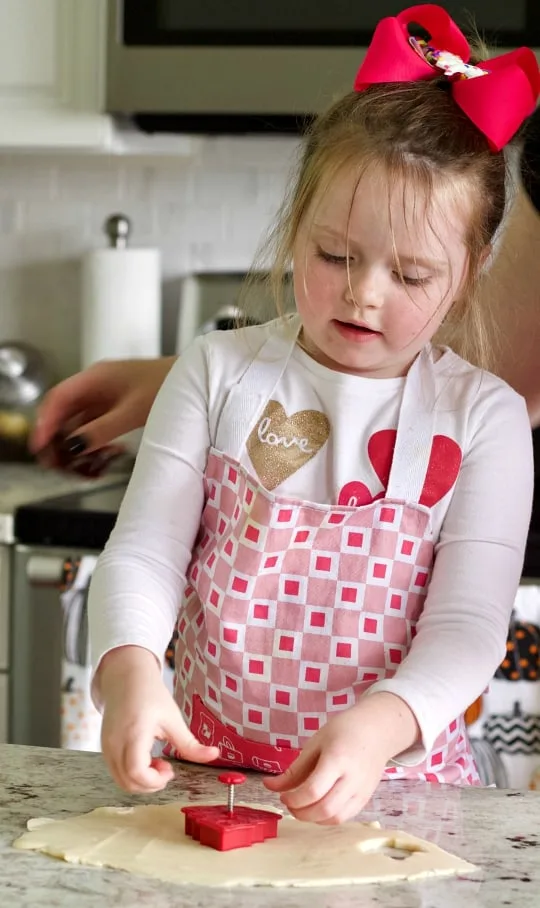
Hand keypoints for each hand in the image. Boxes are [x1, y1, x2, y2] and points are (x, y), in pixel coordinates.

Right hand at [29, 357, 175, 467]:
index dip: (45, 422)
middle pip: (64, 411)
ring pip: (79, 421)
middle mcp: (97, 385)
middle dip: (57, 438)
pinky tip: (96, 458)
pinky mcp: (118, 407)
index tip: (39, 445)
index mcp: (96, 377)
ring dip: (75, 443)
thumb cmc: (170, 385)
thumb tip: (75, 445)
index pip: (59, 398)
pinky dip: (92, 442)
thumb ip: (102, 429)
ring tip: (76, 466)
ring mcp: (108, 396)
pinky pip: (95, 426)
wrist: (196, 380)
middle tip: (56, 463)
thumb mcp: (133, 411)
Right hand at [98, 646, 218, 792]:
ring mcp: (106, 746)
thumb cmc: (151, 695)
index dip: (154, 781)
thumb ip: (191, 744)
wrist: (126, 678)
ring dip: (141, 781)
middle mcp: (115, 742)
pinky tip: (145, 759)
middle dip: (150, 785)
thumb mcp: (173, 719)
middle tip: (167, 770)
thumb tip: (215, 756)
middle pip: (128, 782)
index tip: (170, 771)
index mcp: (134, 733)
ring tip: (156, 763)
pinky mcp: (104, 747)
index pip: (136, 771)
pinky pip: (116, 771)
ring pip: (120, 780)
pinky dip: (132, 774)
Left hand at [263, 692, 419, 824]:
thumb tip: (270, 787)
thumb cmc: (343, 732)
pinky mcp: (366, 799)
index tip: (282, 795)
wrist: (376, 731)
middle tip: (290, 803)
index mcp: (337, 759)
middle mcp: (352, 779)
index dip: (293, 798)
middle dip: (300, 812)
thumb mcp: (315, 744)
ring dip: (313, 819)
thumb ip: (294, 769)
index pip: (313, 790)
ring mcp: (361, 791)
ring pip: (335, 818)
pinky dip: (327, 818)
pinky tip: (317, 808)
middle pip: (324, 809)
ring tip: (302, 806)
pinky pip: (344, 818)